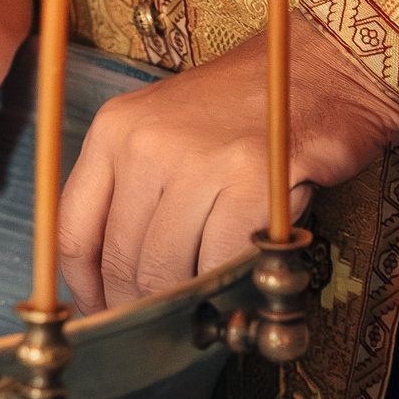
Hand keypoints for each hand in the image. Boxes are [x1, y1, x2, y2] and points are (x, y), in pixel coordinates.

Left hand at [59, 11, 398, 310]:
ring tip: (194, 316)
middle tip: (153, 332)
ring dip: (180, 305)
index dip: (84, 287)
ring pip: (165, 268)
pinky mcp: (249, 184)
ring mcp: (196, 163)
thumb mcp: (164, 130)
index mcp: (112, 131)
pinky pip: (219, 264)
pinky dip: (224, 292)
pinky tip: (230, 296)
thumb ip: (132, 191)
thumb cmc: (247, 108)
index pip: (74, 230)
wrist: (324, 67)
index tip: (99, 313)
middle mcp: (143, 145)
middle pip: (119, 257)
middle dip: (134, 306)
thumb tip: (113, 276)